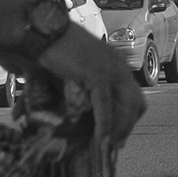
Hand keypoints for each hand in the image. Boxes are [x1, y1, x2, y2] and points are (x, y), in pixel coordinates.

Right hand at [32, 22, 145, 152]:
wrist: (41, 30)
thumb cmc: (52, 47)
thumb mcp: (77, 66)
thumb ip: (84, 84)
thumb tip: (81, 107)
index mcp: (115, 61)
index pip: (134, 95)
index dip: (128, 116)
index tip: (118, 132)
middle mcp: (118, 65)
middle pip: (136, 103)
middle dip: (127, 127)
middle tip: (114, 144)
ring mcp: (110, 69)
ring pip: (126, 107)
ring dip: (119, 130)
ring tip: (107, 147)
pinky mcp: (96, 74)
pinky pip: (105, 106)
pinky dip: (105, 125)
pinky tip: (100, 139)